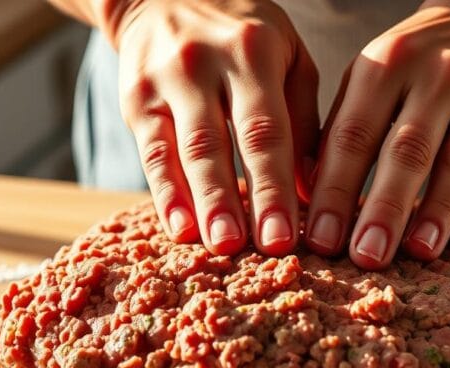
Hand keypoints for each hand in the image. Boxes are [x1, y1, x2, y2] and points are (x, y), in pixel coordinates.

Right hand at [113, 0, 318, 254]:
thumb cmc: (245, 34)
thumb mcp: (287, 57)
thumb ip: (303, 120)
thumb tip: (314, 191)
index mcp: (254, 52)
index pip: (268, 130)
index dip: (276, 186)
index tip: (288, 235)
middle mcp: (206, 63)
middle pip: (222, 144)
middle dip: (239, 201)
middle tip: (255, 250)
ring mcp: (164, 80)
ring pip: (182, 151)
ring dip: (202, 204)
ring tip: (218, 248)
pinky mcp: (135, 98)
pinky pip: (150, 153)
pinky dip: (165, 194)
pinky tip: (180, 228)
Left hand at [304, 0, 449, 268]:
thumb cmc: (417, 66)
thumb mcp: (373, 75)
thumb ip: (343, 128)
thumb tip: (308, 196)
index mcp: (387, 65)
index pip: (354, 135)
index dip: (335, 190)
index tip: (319, 239)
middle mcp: (439, 75)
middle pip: (407, 152)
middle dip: (384, 209)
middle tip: (365, 257)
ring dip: (436, 212)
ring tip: (416, 253)